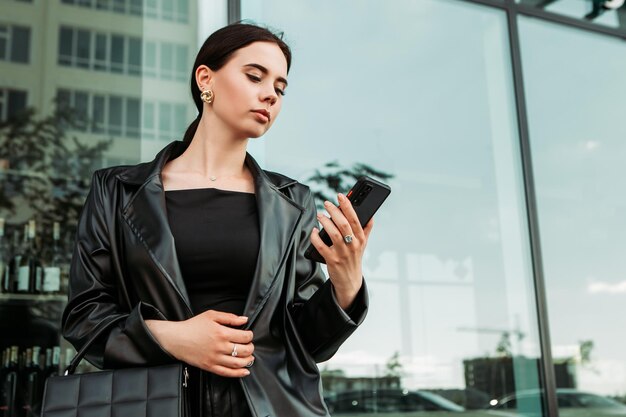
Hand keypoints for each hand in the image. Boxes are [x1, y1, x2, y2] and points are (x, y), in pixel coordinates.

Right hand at [146, 310, 253, 377]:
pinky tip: (245, 371)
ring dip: (248, 360)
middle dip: (250, 348)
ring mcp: (215, 358)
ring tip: (249, 357)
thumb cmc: (193, 326)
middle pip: (244, 350)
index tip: (249, 335)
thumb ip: (229, 317)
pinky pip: (227, 373)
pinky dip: (238, 373)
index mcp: (222, 333)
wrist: (176, 339)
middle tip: (249, 345)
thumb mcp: (211, 315)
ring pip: (238, 363)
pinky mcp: (209, 366)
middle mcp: (220, 347)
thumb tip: (244, 320)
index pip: (245, 337)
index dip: (250, 335)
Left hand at [310, 193, 373, 309]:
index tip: (341, 196)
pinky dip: (316, 238)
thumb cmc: (354, 259)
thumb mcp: (363, 244)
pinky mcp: (332, 261)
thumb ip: (366, 229)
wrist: (350, 281)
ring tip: (320, 215)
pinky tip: (314, 232)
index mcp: (361, 239)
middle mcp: (353, 245)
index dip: (348, 206)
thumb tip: (371, 214)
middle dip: (334, 211)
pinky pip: (322, 247)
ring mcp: (342, 253)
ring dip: (325, 222)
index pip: (356, 219)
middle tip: (327, 203)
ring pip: (333, 234)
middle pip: (344, 225)